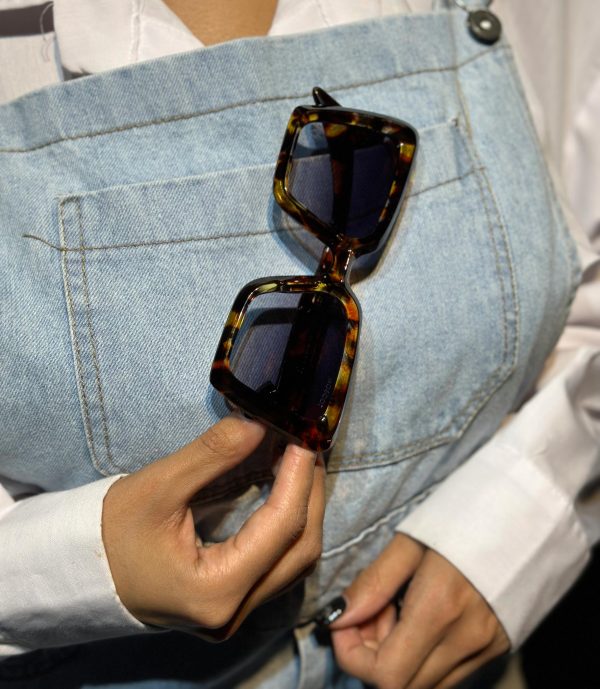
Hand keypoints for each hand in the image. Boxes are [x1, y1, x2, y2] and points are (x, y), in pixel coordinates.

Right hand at [102, 415, 324, 640]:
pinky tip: (286, 493)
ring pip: (295, 561)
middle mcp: (232, 612)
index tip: (306, 438)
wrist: (81, 570)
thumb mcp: (160, 486)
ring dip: (305, 509)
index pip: (281, 529)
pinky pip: (278, 565)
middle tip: (308, 446)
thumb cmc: (111, 532)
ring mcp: (234, 614)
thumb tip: (260, 421)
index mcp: (215, 591)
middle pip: (299, 549)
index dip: (299, 478)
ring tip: (301, 464)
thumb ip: (214, 453)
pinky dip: (289, 526)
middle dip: (310, 493)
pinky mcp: (231, 603)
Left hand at [329, 533, 509, 688]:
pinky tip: (421, 617)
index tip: (346, 620)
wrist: (529, 512)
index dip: (352, 655)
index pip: (385, 676)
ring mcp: (487, 648)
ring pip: (425, 684)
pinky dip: (423, 656)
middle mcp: (466, 639)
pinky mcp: (499, 647)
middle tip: (372, 611)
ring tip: (397, 610)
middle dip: (371, 655)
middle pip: (402, 687)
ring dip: (397, 658)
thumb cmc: (464, 515)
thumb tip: (338, 617)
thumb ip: (373, 583)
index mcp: (440, 608)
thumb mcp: (411, 540)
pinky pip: (449, 673)